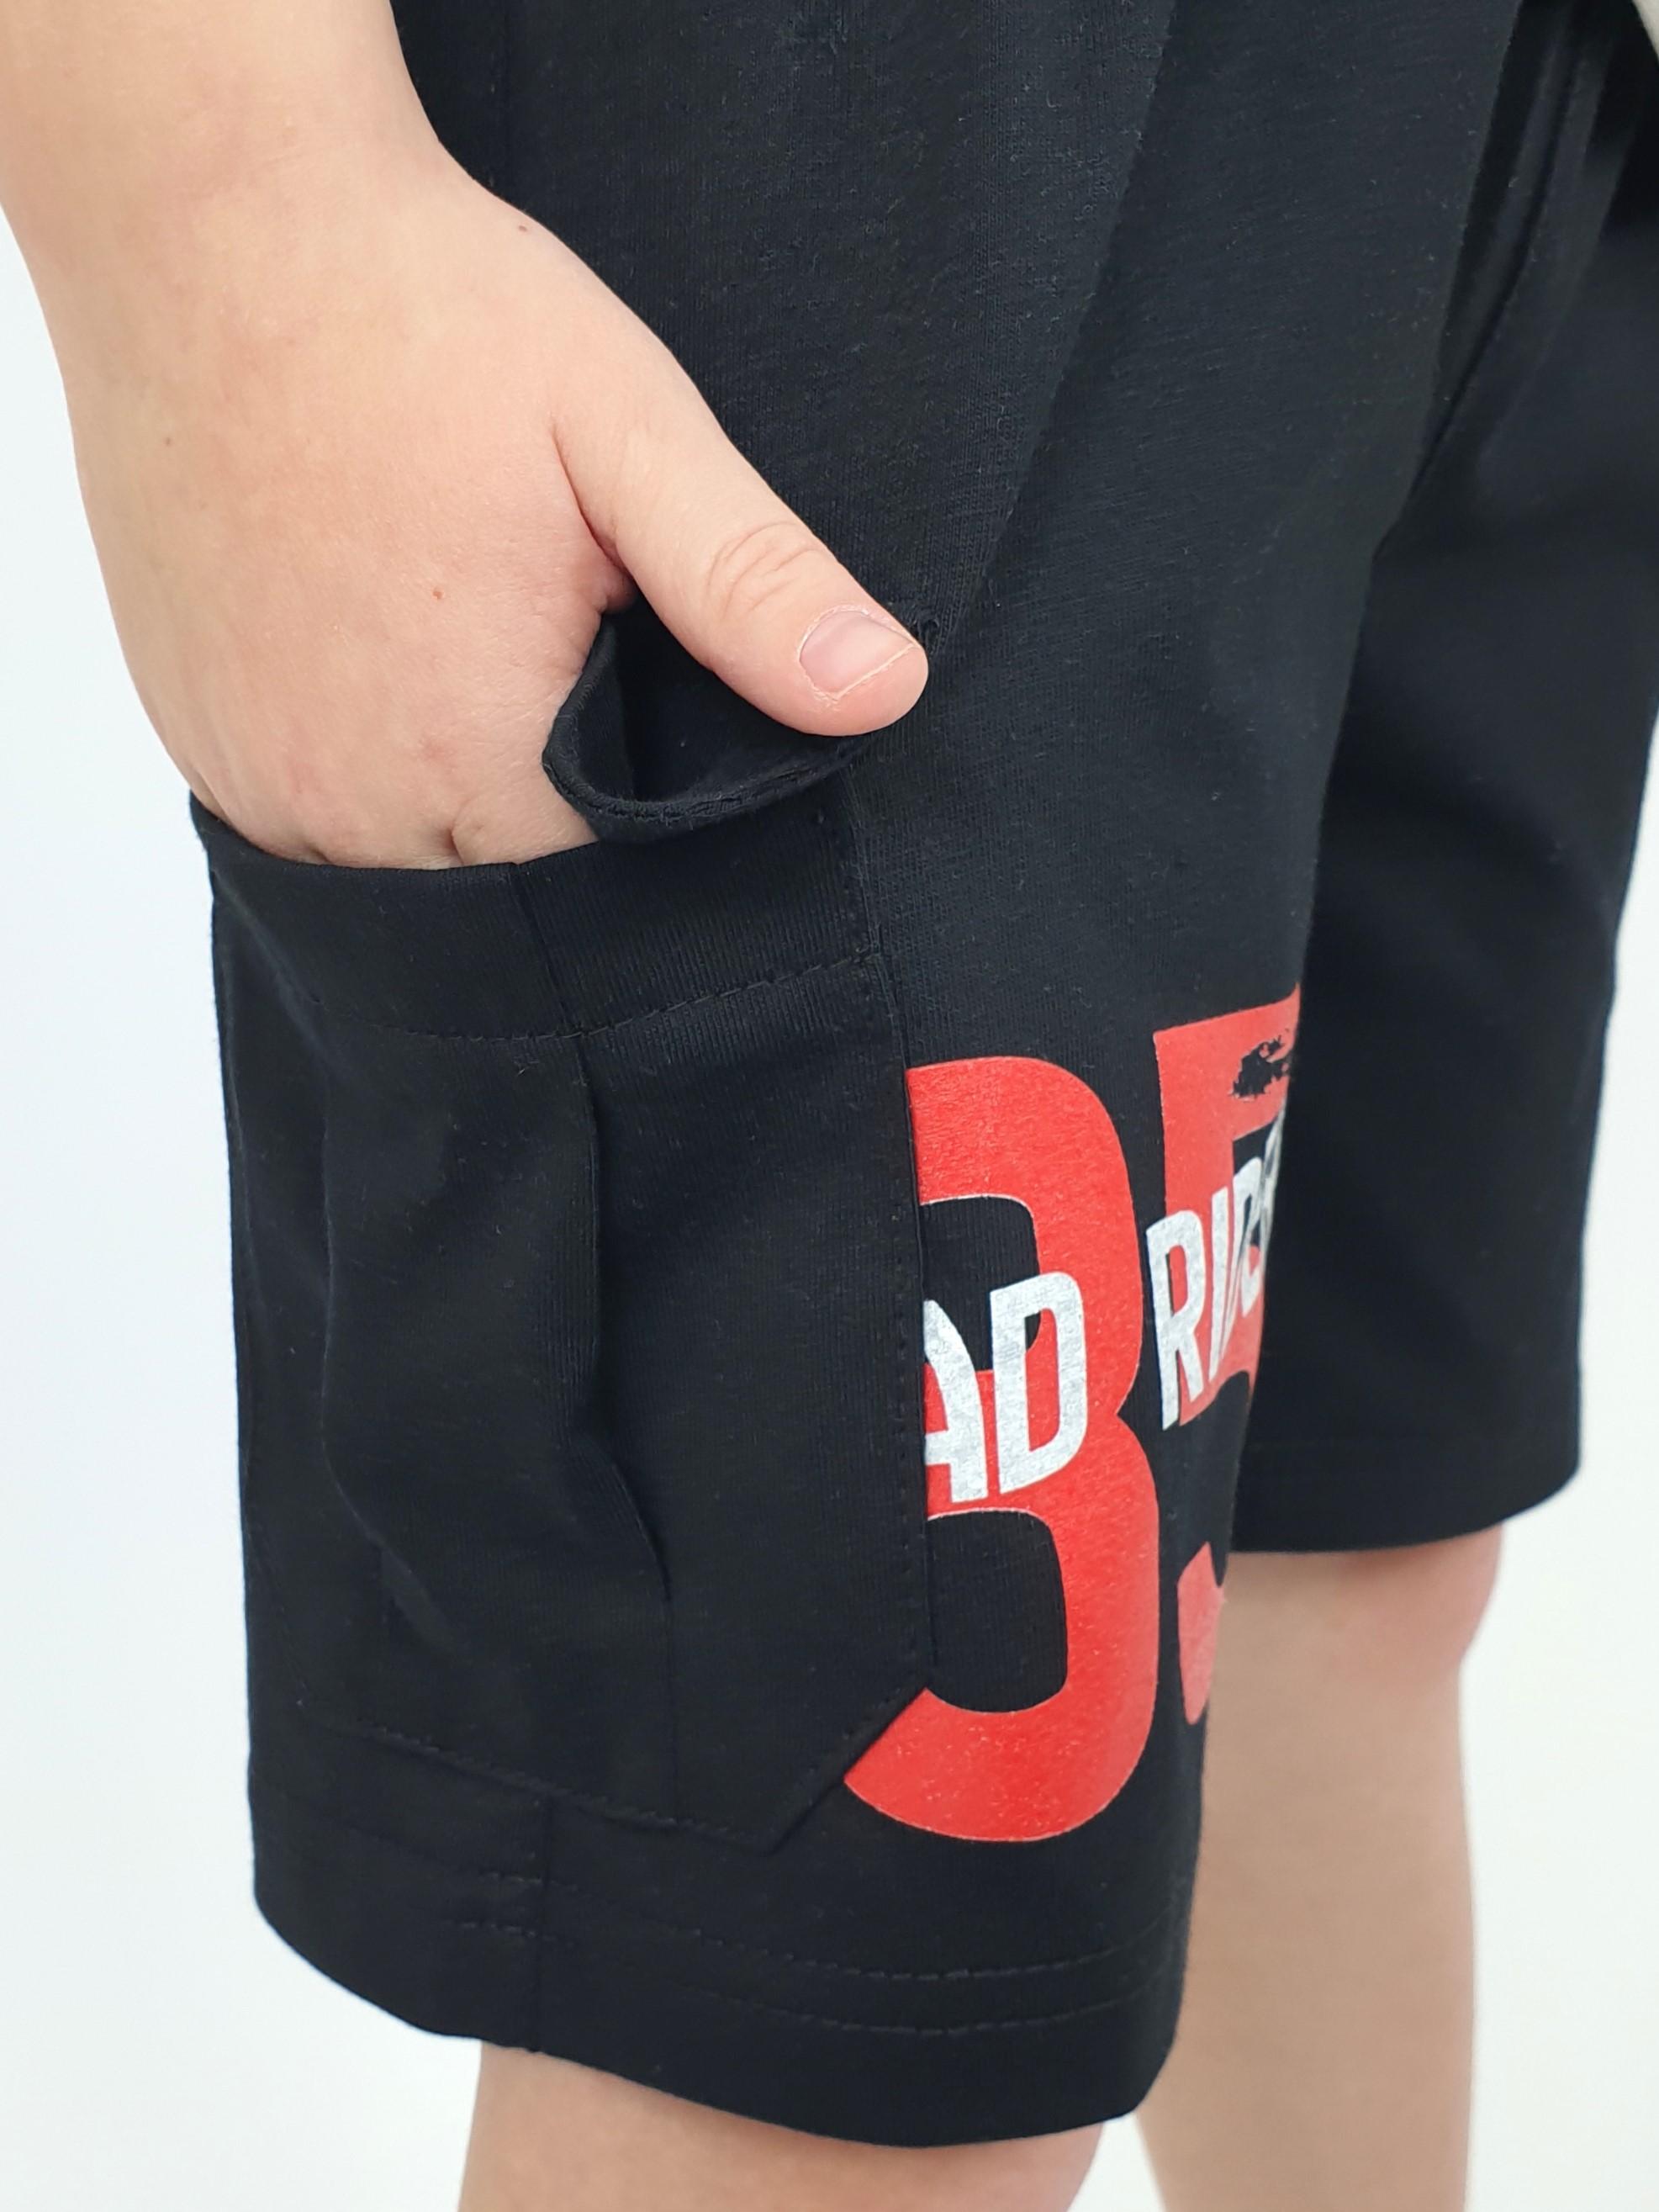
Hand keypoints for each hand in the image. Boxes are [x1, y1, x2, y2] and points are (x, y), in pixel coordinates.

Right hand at [52, 142, 926, 865]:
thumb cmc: (419, 315)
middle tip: (547, 620)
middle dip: (551, 786)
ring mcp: (251, 778)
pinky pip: (306, 804)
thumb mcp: (625, 433)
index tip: (643, 676)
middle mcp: (342, 808)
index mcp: (467, 763)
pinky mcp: (191, 731)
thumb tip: (880, 692)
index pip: (613, 878)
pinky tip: (372, 636)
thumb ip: (748, 583)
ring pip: (401, 854)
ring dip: (448, 776)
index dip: (653, 791)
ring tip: (456, 624)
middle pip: (501, 875)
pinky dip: (355, 750)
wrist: (205, 217)